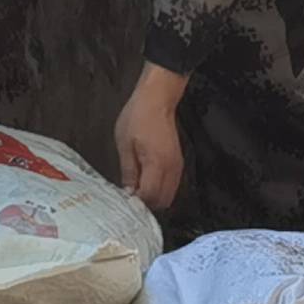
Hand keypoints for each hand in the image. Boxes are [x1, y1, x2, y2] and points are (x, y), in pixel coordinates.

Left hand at [114, 64, 189, 212]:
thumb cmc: (139, 117)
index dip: (137, 203)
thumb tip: (128, 191)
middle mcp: (171, 168)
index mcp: (156, 164)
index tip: (125, 200)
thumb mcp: (125, 144)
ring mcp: (178, 166)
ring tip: (138, 190)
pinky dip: (161, 189)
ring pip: (170, 195)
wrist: (158, 99)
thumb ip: (128, 171)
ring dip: (155, 198)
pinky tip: (147, 182)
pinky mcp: (179, 162)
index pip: (150, 197)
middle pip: (163, 201)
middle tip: (131, 198)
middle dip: (147, 204)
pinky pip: (173, 185)